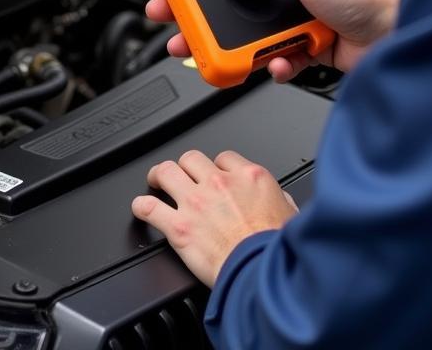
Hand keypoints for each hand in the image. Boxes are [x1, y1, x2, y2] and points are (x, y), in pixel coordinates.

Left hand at [131, 149, 297, 286]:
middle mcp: (219, 183)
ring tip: (156, 181)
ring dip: (158, 176)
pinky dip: (142, 207)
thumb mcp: (290, 214)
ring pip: (166, 172)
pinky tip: (141, 209)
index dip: (216, 168)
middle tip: (182, 175)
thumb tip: (277, 199)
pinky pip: (150, 208)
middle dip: (185, 167)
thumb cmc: (277, 250)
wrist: (262, 274)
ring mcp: (196, 202)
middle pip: (191, 159)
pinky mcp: (178, 226)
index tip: (213, 177)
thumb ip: (278, 200)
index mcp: (248, 177)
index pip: (223, 158)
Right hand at [147, 0, 403, 80]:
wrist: (400, 39)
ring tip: (204, 48)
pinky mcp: (305, 42)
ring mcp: (299, 10)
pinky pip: (275, 53)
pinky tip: (275, 62)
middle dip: (206, 4)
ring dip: (232, 40)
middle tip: (174, 13)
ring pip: (251, 26)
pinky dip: (272, 62)